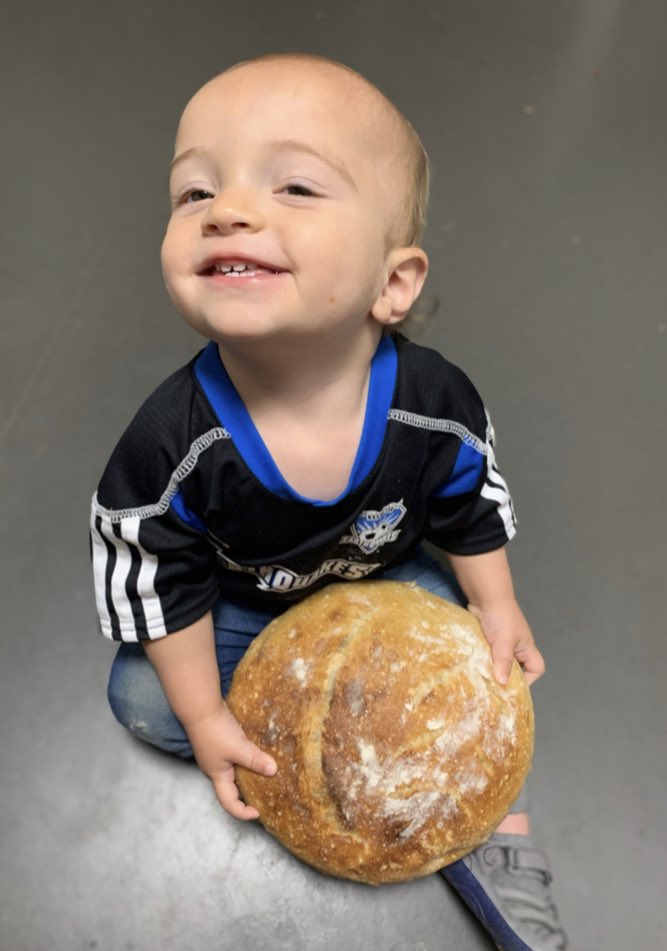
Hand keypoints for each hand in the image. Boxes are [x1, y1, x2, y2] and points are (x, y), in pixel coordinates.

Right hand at [186, 704, 276, 820]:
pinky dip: (246, 760)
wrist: (200, 707)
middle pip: (231, 790)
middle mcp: (215, 769)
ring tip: (264, 774)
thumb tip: (273, 771)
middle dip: (247, 796)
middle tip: (264, 795)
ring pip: (233, 773)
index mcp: (217, 776)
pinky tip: (256, 753)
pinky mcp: (219, 743)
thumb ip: (255, 760)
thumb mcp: (238, 748)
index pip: (229, 803)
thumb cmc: (215, 730)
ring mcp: (216, 756)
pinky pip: (234, 758)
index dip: (243, 812)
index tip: (258, 812)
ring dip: (248, 775)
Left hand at [468, 598, 544, 686]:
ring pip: (499, 663)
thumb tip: (502, 683)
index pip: (536, 669)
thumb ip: (504, 662)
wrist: (484, 597)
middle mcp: (515, 647)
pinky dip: (482, 661)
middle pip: (517, 669)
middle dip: (506, 677)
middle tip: (493, 687)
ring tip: (482, 678)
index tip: (513, 687)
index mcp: (526, 648)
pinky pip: (488, 656)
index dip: (529, 680)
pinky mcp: (488, 640)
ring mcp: (501, 643)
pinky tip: (474, 666)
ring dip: (492, 669)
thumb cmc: (501, 617)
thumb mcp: (504, 642)